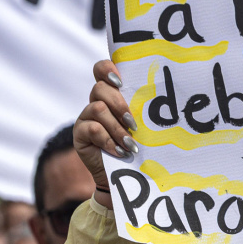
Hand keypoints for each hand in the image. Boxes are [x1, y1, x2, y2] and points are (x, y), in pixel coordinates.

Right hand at [74, 60, 137, 205]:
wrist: (124, 175)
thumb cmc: (138, 145)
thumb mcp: (141, 124)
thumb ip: (142, 108)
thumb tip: (162, 98)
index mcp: (111, 94)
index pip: (101, 69)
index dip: (107, 69)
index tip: (120, 81)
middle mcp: (96, 102)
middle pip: (99, 88)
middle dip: (119, 104)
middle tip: (133, 123)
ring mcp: (86, 117)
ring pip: (98, 108)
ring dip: (117, 128)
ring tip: (130, 144)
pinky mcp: (80, 134)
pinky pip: (93, 129)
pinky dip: (109, 141)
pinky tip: (119, 151)